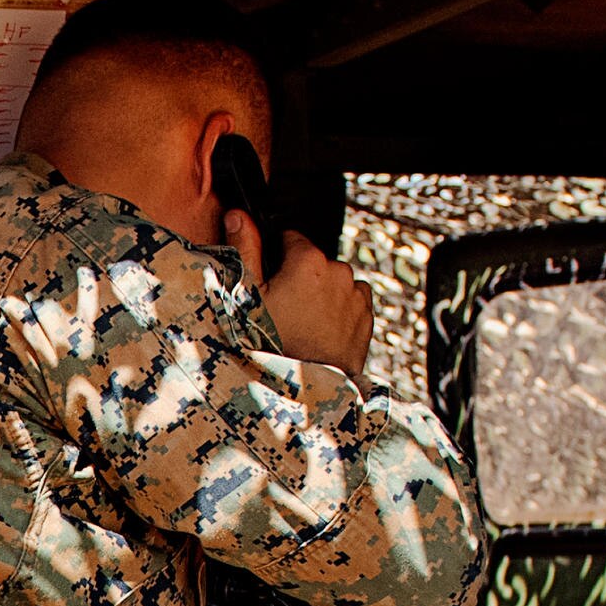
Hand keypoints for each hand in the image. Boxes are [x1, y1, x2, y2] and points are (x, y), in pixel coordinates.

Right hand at [261, 232, 373, 381]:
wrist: (305, 391)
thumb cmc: (272, 344)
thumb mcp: (248, 297)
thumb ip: (246, 249)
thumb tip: (238, 214)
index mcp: (308, 260)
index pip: (291, 239)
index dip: (276, 258)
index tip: (271, 281)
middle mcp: (339, 271)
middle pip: (315, 262)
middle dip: (301, 278)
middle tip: (284, 311)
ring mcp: (356, 295)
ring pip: (335, 283)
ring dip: (322, 294)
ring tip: (304, 324)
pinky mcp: (367, 317)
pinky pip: (351, 303)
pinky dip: (339, 312)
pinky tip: (321, 332)